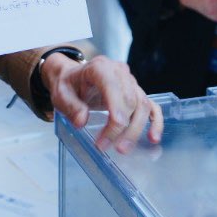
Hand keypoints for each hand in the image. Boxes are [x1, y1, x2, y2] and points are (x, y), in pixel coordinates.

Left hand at [41, 53, 163, 153]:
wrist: (74, 78)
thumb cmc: (69, 85)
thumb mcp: (61, 94)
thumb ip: (71, 106)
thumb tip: (82, 121)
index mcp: (100, 68)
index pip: (114, 87)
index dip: (116, 111)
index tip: (112, 132)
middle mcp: (119, 72)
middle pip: (131, 99)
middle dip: (122, 127)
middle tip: (106, 147)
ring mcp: (131, 81)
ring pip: (142, 105)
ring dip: (135, 129)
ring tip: (122, 149)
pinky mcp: (137, 93)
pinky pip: (152, 106)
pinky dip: (155, 122)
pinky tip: (153, 138)